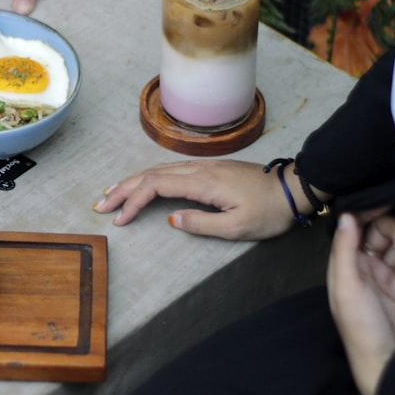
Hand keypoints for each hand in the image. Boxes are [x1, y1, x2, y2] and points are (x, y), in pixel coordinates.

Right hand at [93, 159, 296, 239]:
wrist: (294, 189)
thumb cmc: (270, 212)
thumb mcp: (238, 227)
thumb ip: (202, 224)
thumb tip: (172, 219)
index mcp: (202, 183)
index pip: (155, 187)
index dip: (133, 202)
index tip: (120, 220)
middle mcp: (198, 170)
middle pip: (150, 174)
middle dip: (122, 190)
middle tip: (100, 205)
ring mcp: (203, 167)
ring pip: (158, 170)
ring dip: (132, 182)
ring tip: (111, 193)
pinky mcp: (208, 169)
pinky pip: (169, 170)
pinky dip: (148, 177)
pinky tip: (141, 183)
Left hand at [327, 212, 394, 394]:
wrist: (387, 361)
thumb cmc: (360, 324)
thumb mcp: (347, 285)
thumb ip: (346, 249)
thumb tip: (346, 216)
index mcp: (346, 263)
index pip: (358, 229)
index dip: (373, 215)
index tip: (390, 206)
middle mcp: (366, 268)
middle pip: (387, 237)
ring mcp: (388, 280)